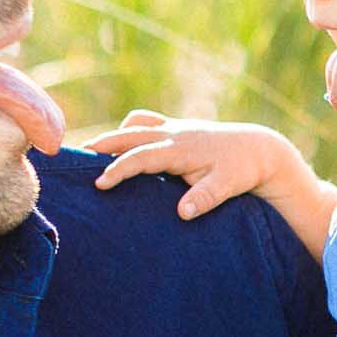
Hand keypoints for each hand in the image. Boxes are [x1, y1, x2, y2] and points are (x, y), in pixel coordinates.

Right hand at [89, 111, 313, 220]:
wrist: (259, 149)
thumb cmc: (242, 170)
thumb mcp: (227, 186)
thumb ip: (205, 198)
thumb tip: (183, 213)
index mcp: (180, 148)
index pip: (140, 158)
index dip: (118, 170)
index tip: (100, 185)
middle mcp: (174, 133)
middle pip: (129, 135)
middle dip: (104, 145)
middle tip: (77, 156)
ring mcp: (176, 128)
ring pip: (137, 124)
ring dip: (116, 134)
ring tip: (96, 150)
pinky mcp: (179, 129)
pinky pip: (147, 123)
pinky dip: (132, 130)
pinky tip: (127, 144)